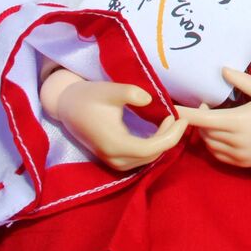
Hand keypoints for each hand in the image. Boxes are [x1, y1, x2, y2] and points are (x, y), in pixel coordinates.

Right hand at [40, 68, 188, 171]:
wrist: (68, 106)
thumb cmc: (89, 96)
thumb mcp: (110, 89)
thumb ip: (130, 93)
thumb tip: (150, 99)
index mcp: (114, 144)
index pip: (151, 149)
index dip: (170, 136)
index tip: (182, 119)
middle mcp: (114, 158)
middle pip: (151, 156)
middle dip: (169, 138)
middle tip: (178, 117)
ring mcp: (113, 161)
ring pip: (147, 160)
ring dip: (162, 143)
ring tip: (169, 120)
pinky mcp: (113, 159)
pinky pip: (140, 158)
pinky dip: (154, 146)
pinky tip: (159, 129)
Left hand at [177, 67, 250, 166]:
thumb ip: (239, 80)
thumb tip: (220, 70)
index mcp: (237, 121)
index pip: (200, 120)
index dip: (182, 114)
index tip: (169, 108)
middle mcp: (235, 141)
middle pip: (203, 133)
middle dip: (198, 120)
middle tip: (207, 104)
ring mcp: (241, 154)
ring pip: (210, 146)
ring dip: (207, 133)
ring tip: (216, 118)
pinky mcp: (247, 163)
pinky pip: (221, 157)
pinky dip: (215, 146)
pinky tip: (222, 134)